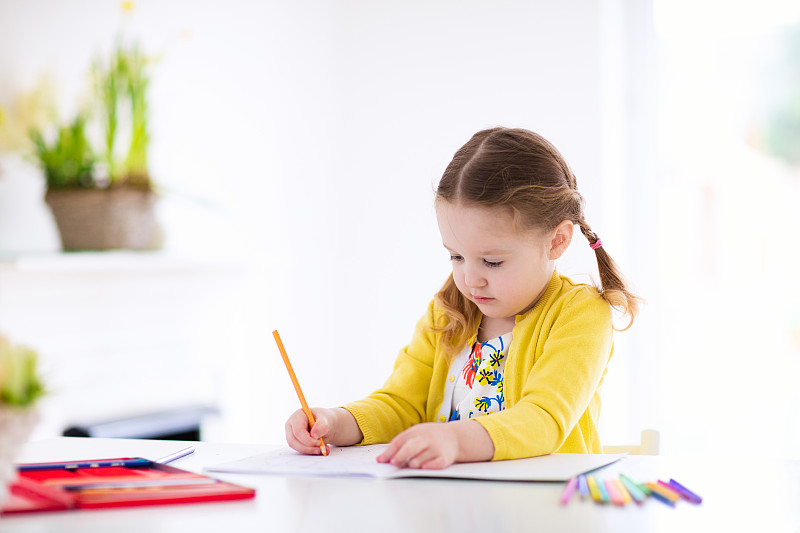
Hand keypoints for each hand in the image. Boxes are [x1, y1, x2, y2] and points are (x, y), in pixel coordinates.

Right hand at [285, 407, 362, 454]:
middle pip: (293, 441)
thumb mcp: (328, 420)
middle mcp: (291, 425)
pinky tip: (322, 451)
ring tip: (324, 450)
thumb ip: (323, 425)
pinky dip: (311, 453)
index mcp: (297, 416)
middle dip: (308, 447)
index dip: (306, 439)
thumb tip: (315, 434)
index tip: (318, 443)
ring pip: (297, 448)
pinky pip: (301, 451)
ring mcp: (293, 435)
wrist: (330, 426)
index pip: (296, 430)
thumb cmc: (328, 419)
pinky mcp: (298, 443)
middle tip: (322, 450)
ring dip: (310, 451)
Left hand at [377, 420, 494, 468]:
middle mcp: (426, 439)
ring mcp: (436, 447)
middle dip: (400, 456)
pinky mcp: (445, 457)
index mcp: (416, 432)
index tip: (381, 461)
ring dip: (412, 464)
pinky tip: (423, 468)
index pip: (400, 441)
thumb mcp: (415, 434)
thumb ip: (400, 445)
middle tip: (394, 463)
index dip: (390, 451)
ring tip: (410, 465)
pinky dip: (429, 466)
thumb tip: (381, 459)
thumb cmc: (430, 437)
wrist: (455, 436)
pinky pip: (436, 464)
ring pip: (421, 458)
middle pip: (410, 447)